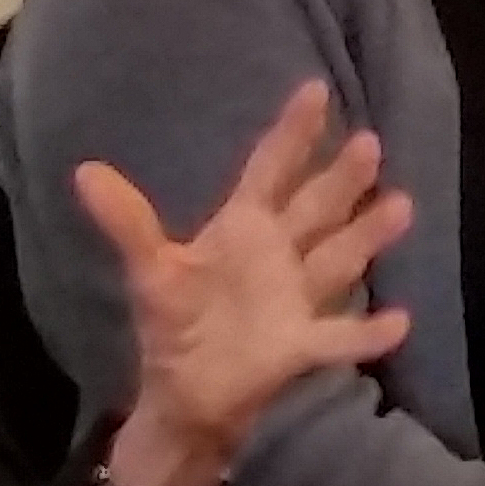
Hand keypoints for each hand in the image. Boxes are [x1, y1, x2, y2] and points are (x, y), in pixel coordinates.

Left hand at [76, 82, 411, 485]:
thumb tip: (83, 171)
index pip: (271, 169)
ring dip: (367, 236)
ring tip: (401, 205)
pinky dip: (367, 333)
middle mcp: (278, 255)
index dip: (292, 132)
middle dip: (342, 178)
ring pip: (338, 259)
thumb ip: (128, 222)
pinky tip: (400, 320)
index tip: (316, 89)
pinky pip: (340, 337)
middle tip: (370, 142)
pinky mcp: (302, 344)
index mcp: (242, 229)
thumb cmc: (172, 325)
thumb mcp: (148, 271)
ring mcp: (296, 298)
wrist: (184, 396)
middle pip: (315, 208)